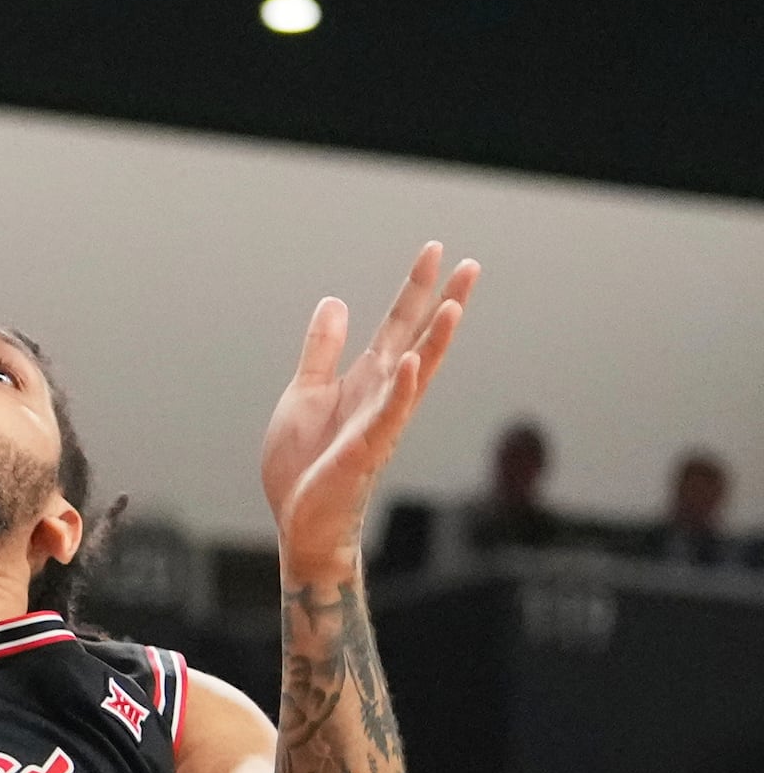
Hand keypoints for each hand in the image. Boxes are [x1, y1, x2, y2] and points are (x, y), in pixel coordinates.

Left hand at [262, 242, 478, 575]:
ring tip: (453, 304)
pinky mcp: (365, 450)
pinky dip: (399, 389)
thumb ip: (322, 350)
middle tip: (472, 265)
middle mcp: (383, 396)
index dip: (415, 288)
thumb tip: (335, 302)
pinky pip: (387, 415)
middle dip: (443, 303)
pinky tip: (408, 361)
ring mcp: (379, 423)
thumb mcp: (305, 392)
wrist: (301, 523)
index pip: (398, 325)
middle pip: (419, 341)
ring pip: (415, 375)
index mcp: (367, 380)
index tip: (434, 250)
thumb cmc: (306, 464)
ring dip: (435, 341)